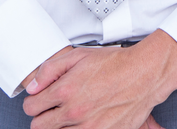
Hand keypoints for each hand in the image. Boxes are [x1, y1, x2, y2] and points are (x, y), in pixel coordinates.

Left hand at [22, 42, 173, 128]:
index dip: (35, 101)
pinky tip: (85, 121)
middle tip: (56, 109)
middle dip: (44, 116)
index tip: (43, 100)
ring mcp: (88, 127)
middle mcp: (74, 112)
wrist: (145, 73)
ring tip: (72, 115)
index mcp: (65, 91)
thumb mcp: (80, 55)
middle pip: (39, 126)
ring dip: (60, 126)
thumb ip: (50, 70)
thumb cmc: (116, 63)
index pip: (31, 107)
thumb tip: (32, 87)